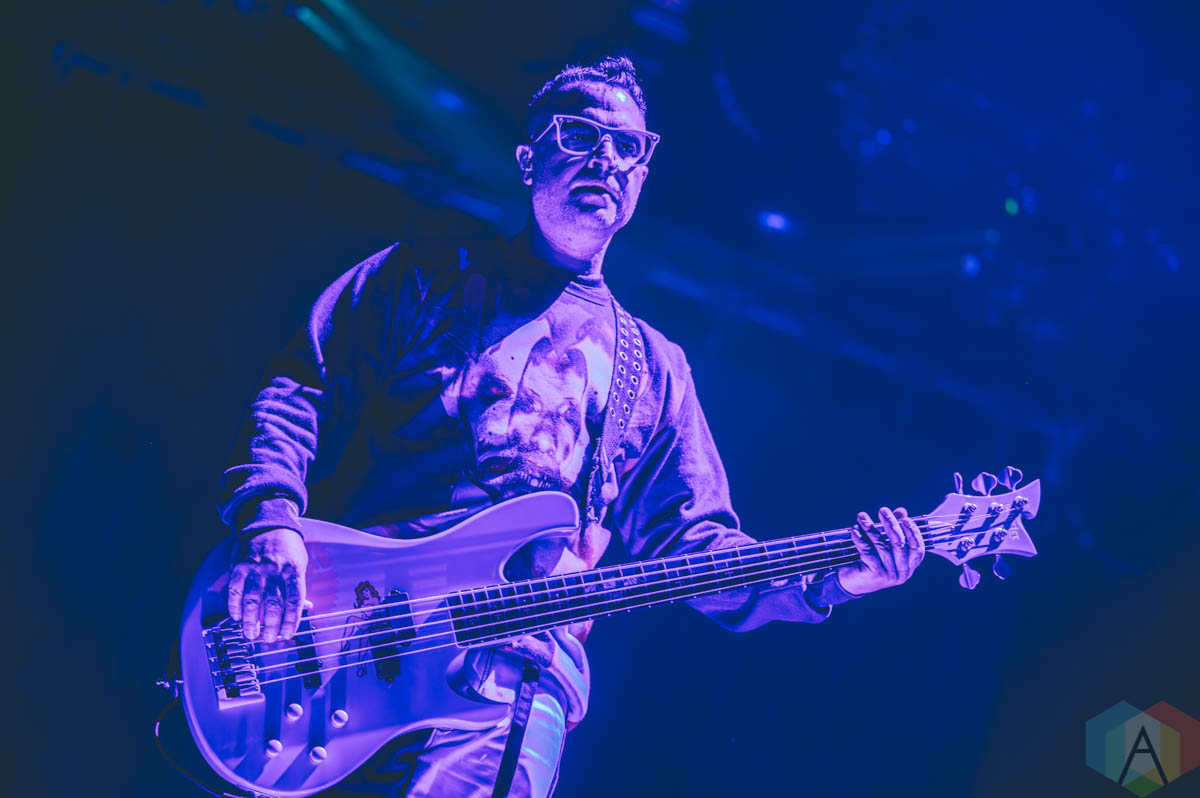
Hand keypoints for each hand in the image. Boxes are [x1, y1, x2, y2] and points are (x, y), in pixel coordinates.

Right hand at [227, 528, 307, 642]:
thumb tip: (305, 608)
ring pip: (253, 600)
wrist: (267, 522)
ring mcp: (256, 568)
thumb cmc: (286, 546)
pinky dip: (234, 606)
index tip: (287, 634)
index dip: (291, 621)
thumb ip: (298, 585)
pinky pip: (235, 590)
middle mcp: (275, 570)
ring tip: (250, 634)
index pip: (295, 601)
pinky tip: (236, 617)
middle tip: (268, 639)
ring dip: (250, 621)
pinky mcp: (239, 565)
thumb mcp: (299, 562)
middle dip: (271, 626)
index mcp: (293, 570)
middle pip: (274, 604)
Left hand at [836, 507, 924, 595]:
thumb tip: (901, 511)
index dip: (913, 532)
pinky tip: (854, 529)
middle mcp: (902, 572)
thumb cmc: (870, 561)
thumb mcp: (884, 545)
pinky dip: (860, 538)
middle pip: (899, 544)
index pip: (917, 548)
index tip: (905, 518)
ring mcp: (889, 575)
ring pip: (882, 546)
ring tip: (862, 517)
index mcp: (909, 566)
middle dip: (891, 524)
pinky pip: (868, 551)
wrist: (850, 583)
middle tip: (883, 510)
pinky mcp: (875, 574)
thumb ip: (895, 529)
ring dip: (871, 528)